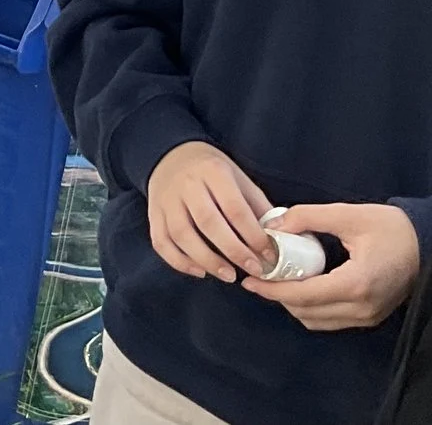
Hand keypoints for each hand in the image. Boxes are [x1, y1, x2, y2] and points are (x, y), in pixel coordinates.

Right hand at [145, 141, 274, 283]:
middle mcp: (187, 185)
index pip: (235, 207)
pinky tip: (200, 271)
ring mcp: (167, 200)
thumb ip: (256, 205)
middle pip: (208, 222)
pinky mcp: (153, 214)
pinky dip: (179, 261)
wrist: (170, 155)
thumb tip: (278, 236)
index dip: (253, 235)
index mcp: (213, 172)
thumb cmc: (211, 171)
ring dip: (207, 260)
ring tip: (228, 275)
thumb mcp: (237, 176)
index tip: (269, 255)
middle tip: (253, 269)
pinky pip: (161, 242)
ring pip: (182, 235)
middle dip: (233, 250)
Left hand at [243, 202, 420, 330]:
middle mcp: (361, 308)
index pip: (303, 295)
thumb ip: (308, 217)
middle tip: (261, 275)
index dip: (272, 289)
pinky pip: (331, 320)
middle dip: (279, 296)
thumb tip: (273, 225)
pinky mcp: (370, 317)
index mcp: (355, 284)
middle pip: (306, 312)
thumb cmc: (391, 227)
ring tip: (279, 279)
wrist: (429, 243)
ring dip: (294, 304)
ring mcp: (367, 317)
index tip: (250, 279)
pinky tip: (303, 285)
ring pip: (317, 320)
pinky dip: (311, 307)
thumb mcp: (348, 214)